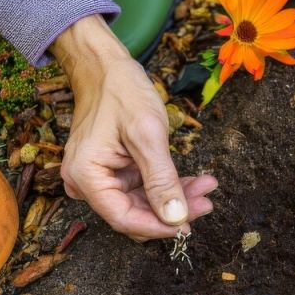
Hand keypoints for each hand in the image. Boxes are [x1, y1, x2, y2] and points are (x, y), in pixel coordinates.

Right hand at [51, 15, 216, 240]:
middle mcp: (88, 183)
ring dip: (175, 198)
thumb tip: (176, 218)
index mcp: (86, 176)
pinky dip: (168, 185)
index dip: (157, 227)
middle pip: (134, 213)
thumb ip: (161, 179)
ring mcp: (101, 177)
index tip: (189, 225)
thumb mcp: (147, 134)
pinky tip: (196, 180)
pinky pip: (143, 188)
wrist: (106, 67)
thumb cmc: (122, 92)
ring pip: (142, 203)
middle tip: (207, 202)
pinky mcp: (115, 171)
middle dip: (172, 211)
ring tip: (207, 186)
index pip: (123, 218)